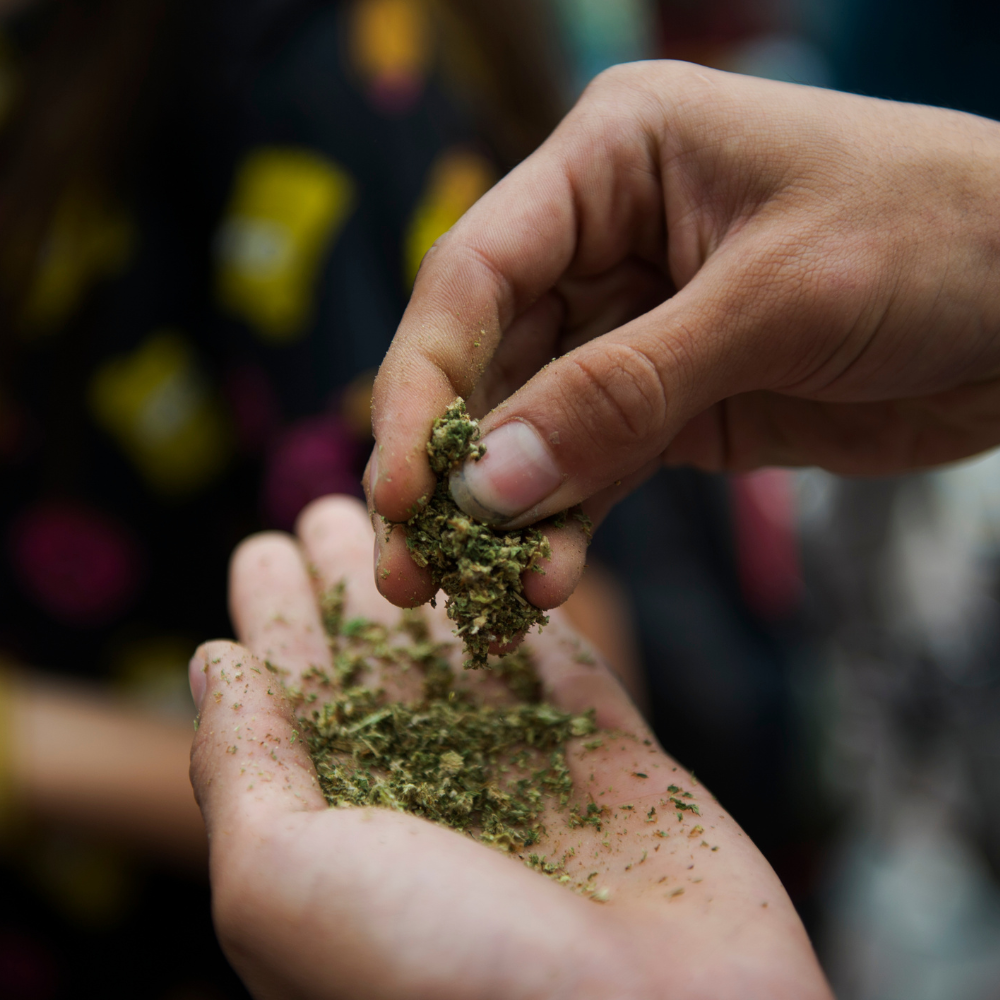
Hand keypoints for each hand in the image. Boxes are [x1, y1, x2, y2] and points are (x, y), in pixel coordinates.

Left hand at [188, 496, 830, 999]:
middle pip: (379, 667)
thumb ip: (243, 771)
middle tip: (334, 500)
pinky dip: (538, 611)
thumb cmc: (440, 978)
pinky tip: (508, 558)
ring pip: (470, 655)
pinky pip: (569, 666)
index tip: (259, 545)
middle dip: (350, 583)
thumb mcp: (283, 884)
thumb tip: (214, 669)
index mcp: (342, 837)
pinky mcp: (619, 763)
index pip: (292, 706)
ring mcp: (530, 780)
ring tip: (413, 504)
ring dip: (438, 580)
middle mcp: (434, 804)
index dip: (273, 622)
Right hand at [368, 60, 999, 609]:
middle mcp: (604, 238)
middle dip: (447, 467)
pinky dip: (567, 526)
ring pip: (533, 426)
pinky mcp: (670, 402)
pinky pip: (595, 468)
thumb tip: (489, 485)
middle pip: (487, 358)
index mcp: (614, 160)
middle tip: (409, 569)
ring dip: (503, 512)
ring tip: (468, 596)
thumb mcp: (773, 303)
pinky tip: (545, 580)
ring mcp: (634, 327)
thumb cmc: (939, 239)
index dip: (421, 383)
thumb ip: (623, 393)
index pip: (475, 272)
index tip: (402, 490)